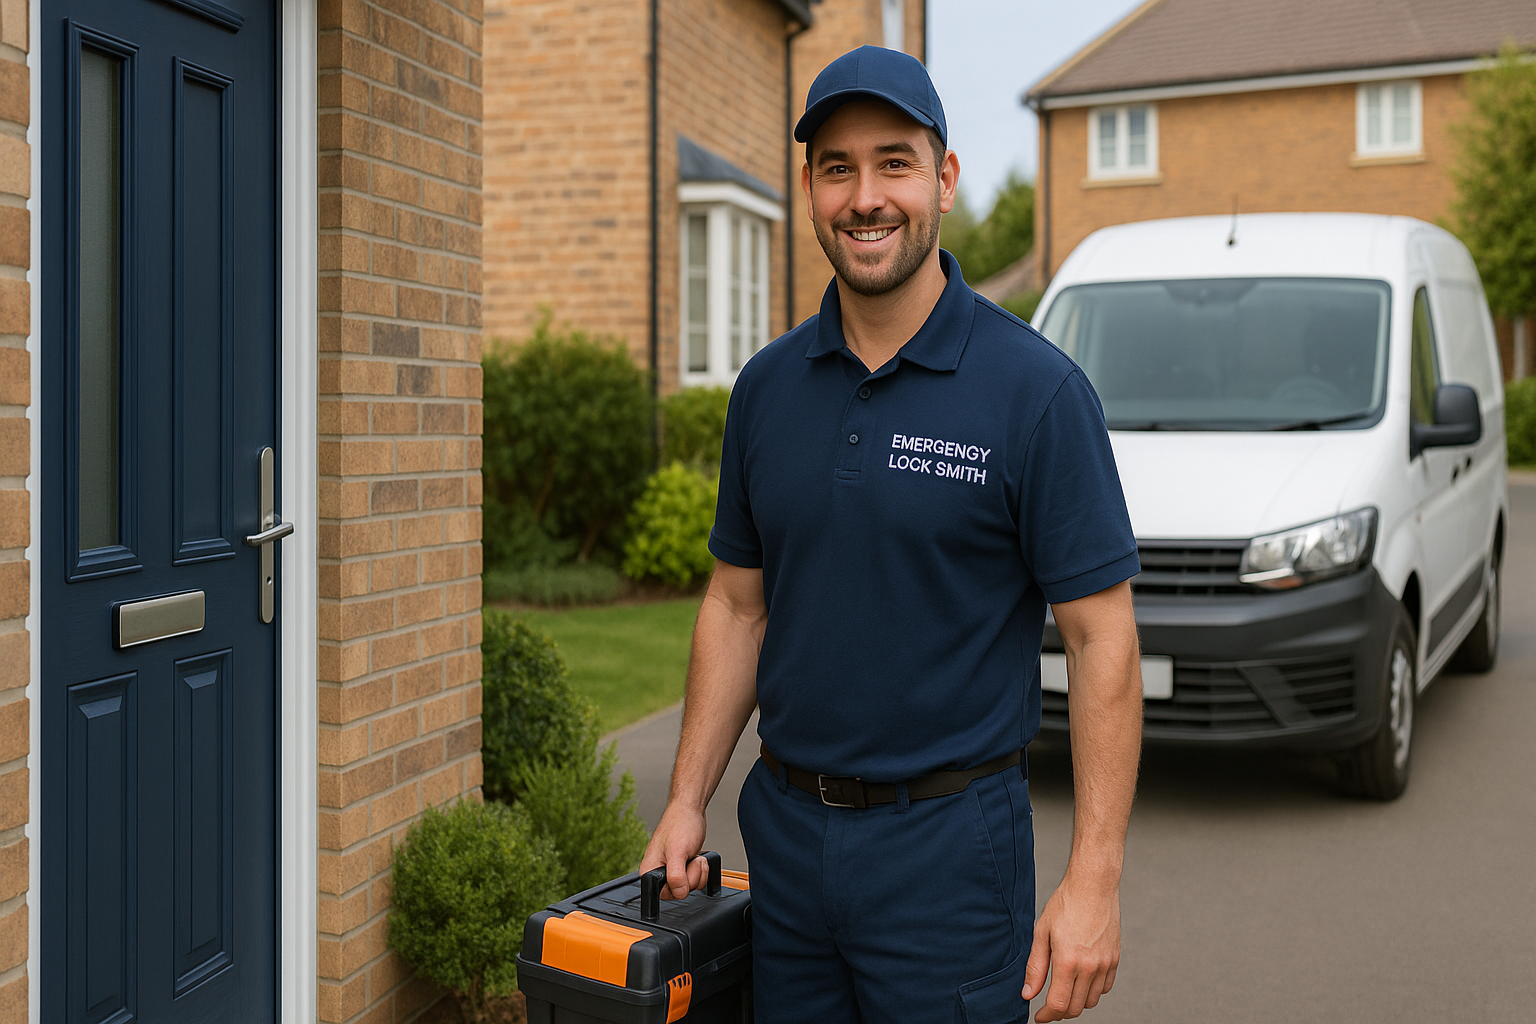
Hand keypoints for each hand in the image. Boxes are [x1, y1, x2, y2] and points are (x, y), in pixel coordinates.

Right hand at [639, 803, 709, 900]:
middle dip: (691, 876)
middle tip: (689, 859)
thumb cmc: (680, 824)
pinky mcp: (683, 867)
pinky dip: (700, 870)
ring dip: (698, 872)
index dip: (678, 886)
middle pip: (679, 892)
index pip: (665, 894)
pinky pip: (695, 879)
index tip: (682, 870)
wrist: (690, 810)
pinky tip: (696, 857)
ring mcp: (672, 870)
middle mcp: (659, 873)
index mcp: (650, 871)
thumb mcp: (677, 852)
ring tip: (692, 855)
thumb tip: (678, 893)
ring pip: (690, 886)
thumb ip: (676, 876)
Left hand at [1021, 876, 1120, 1020]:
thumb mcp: (1041, 933)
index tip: (1039, 1016)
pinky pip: (1104, 988)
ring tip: (1063, 992)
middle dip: (1059, 1012)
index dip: (1047, 1015)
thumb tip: (1028, 993)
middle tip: (1048, 1007)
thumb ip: (1035, 967)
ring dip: (1076, 1003)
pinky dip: (1091, 992)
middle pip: (1075, 1007)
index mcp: (1068, 961)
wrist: (1093, 886)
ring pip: (1091, 1001)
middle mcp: (1089, 966)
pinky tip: (1080, 981)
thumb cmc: (1065, 904)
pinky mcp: (1114, 959)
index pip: (1058, 1004)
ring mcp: (1105, 964)